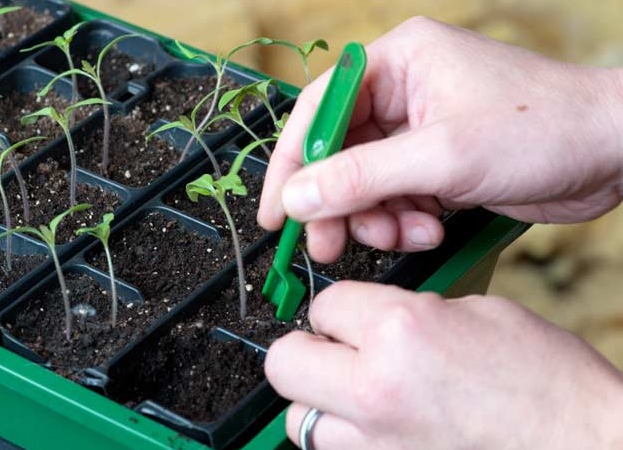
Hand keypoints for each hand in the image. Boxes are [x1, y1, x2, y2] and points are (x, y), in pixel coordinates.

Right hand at [258, 17, 622, 261]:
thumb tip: (297, 198)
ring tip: (408, 233)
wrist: (614, 152)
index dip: (292, 163)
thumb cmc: (543, 128)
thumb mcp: (442, 156)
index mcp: (398, 62)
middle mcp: (403, 90)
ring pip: (366, 181)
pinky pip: (397, 195)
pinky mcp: (438, 160)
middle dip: (338, 202)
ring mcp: (421, 127)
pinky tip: (433, 227)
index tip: (275, 212)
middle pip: (339, 152)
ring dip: (378, 216)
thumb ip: (361, 178)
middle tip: (327, 245)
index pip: (319, 110)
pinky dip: (405, 219)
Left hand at [265, 282, 622, 448]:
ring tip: (357, 394)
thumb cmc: (548, 384)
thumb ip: (409, 312)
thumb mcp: (477, 313)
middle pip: (284, 363)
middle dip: (306, 350)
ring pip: (299, 418)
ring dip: (319, 401)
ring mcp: (375, 444)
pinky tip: (377, 426)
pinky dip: (345, 437)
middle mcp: (376, 389)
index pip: (324, 304)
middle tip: (333, 350)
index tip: (351, 316)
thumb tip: (372, 320)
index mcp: (401, 331)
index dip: (340, 309)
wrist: (586, 447)